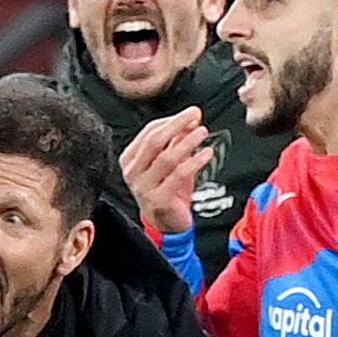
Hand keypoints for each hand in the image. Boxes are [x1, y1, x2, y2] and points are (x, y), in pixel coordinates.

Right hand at [121, 109, 214, 237]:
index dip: (172, 120)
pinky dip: (194, 162)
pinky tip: (206, 154)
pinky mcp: (158, 199)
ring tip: (203, 133)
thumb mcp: (171, 162)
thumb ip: (177, 140)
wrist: (167, 223)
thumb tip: (192, 118)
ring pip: (166, 157)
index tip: (191, 113)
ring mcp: (143, 187)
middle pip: (154, 141)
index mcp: (130, 158)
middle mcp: (133, 172)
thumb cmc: (168, 190)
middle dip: (177, 124)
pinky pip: (178, 175)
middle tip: (195, 115)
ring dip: (187, 142)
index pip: (149, 132)